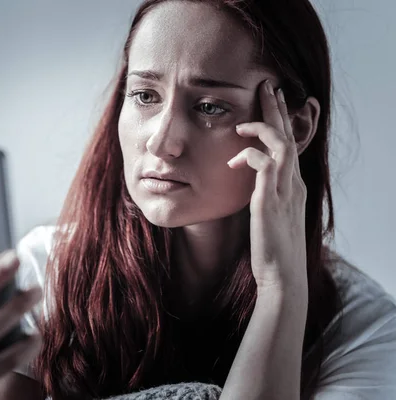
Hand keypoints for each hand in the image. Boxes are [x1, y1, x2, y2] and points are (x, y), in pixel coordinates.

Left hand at [227, 80, 307, 293]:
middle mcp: (293, 184)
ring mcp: (285, 191)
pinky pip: (264, 165)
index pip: (289, 145)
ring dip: (264, 125)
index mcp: (293, 186)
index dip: (281, 122)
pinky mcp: (270, 201)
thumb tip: (251, 185)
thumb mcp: (270, 216)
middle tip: (268, 86)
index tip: (271, 102)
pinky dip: (249, 154)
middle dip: (277, 110)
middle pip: (288, 137)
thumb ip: (265, 196)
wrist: (282, 276)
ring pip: (280, 145)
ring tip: (244, 119)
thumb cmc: (273, 250)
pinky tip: (234, 157)